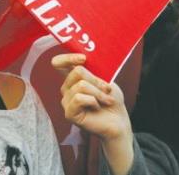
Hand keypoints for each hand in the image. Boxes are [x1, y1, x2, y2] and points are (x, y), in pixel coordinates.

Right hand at [52, 54, 133, 174]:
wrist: (119, 121)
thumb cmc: (112, 100)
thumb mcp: (105, 79)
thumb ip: (92, 70)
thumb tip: (83, 60)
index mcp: (73, 78)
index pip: (58, 63)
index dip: (67, 58)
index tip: (83, 58)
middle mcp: (67, 88)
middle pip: (76, 72)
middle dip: (97, 80)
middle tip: (108, 89)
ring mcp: (67, 101)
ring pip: (80, 85)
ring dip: (99, 93)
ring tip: (107, 100)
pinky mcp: (69, 113)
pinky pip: (79, 98)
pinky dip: (93, 101)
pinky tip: (97, 107)